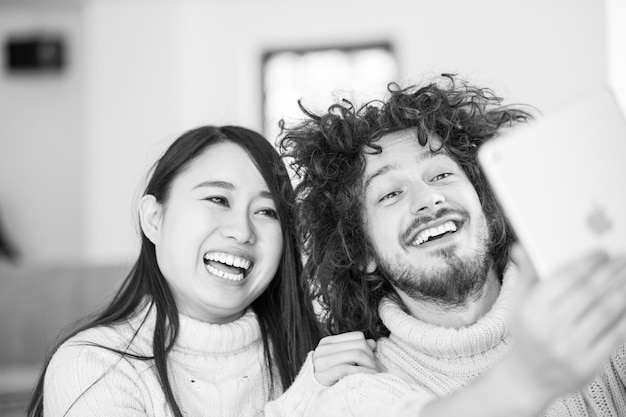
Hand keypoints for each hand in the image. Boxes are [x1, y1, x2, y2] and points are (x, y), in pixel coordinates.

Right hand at [312, 331, 377, 385]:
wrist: (311, 396)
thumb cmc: (330, 378)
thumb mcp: (341, 361)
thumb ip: (354, 349)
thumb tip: (372, 342)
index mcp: (327, 342)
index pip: (357, 336)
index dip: (368, 346)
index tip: (371, 358)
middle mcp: (323, 349)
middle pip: (358, 345)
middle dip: (371, 356)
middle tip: (374, 367)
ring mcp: (322, 362)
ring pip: (355, 354)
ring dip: (369, 364)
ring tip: (373, 372)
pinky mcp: (324, 375)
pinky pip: (348, 368)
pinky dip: (362, 371)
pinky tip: (370, 376)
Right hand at [507, 244, 625, 401]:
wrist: (528, 378)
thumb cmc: (526, 336)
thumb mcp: (518, 305)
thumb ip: (526, 276)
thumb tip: (521, 248)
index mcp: (532, 310)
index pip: (565, 279)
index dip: (587, 263)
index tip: (602, 253)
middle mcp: (550, 329)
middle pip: (589, 292)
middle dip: (609, 272)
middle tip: (622, 260)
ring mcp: (570, 348)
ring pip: (605, 311)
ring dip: (622, 290)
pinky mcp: (588, 364)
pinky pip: (615, 335)